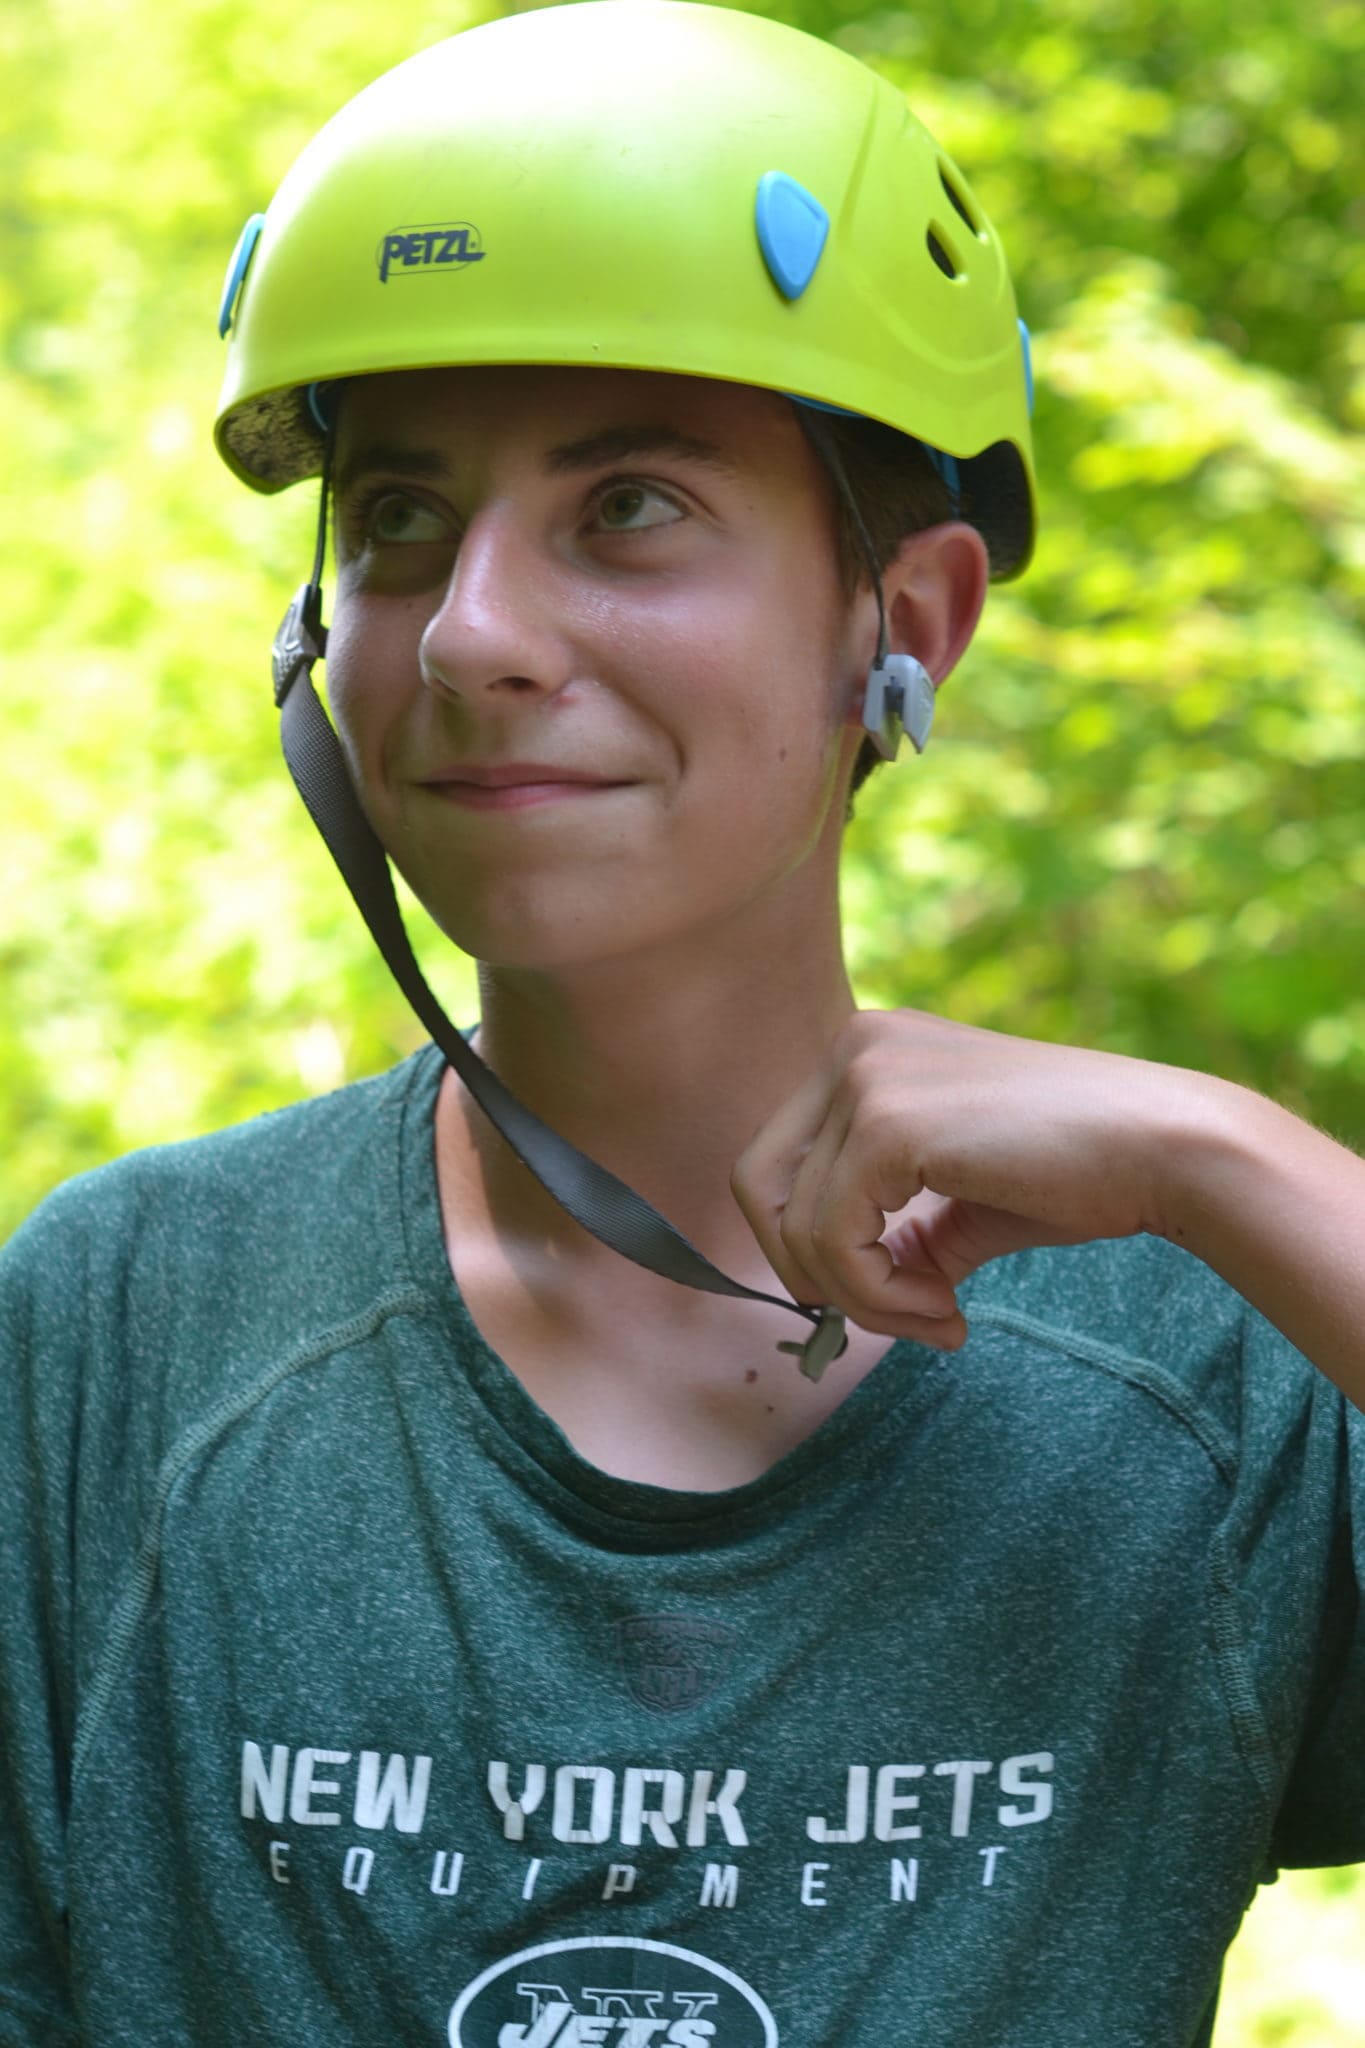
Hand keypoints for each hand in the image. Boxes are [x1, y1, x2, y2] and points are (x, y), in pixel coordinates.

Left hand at [731, 1008, 1188, 1349]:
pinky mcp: (887, 1124)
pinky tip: (947, 1310)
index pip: (776, 1161)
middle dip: (813, 1273)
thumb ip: (892, 1228)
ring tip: (938, 1317)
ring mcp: (866, 1077)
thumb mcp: (958, 1200)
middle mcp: (854, 1046)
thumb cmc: (1078, 1173)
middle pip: (758, 1187)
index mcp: (867, 1051)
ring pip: (795, 1228)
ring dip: (861, 1300)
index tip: (883, 1294)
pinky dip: (880, 1297)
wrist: (1164, 1150)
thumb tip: (833, 1290)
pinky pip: (834, 1243)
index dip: (806, 1246)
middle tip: (895, 1316)